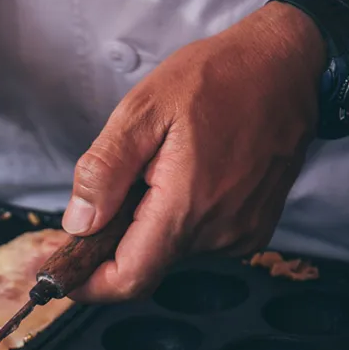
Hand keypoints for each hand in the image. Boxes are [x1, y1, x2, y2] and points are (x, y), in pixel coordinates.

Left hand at [63, 1, 327, 301]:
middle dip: (115, 239)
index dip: (87, 283)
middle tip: (112, 187)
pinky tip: (186, 176)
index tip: (60, 270)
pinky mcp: (252, 229)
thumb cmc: (218, 78)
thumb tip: (78, 224)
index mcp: (186, 208)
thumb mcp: (143, 110)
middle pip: (145, 265)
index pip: (128, 279)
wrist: (287, 65)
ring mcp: (240, 235)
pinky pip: (198, 240)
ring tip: (159, 168)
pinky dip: (177, 218)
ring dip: (148, 224)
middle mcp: (218, 233)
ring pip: (169, 252)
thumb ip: (105, 171)